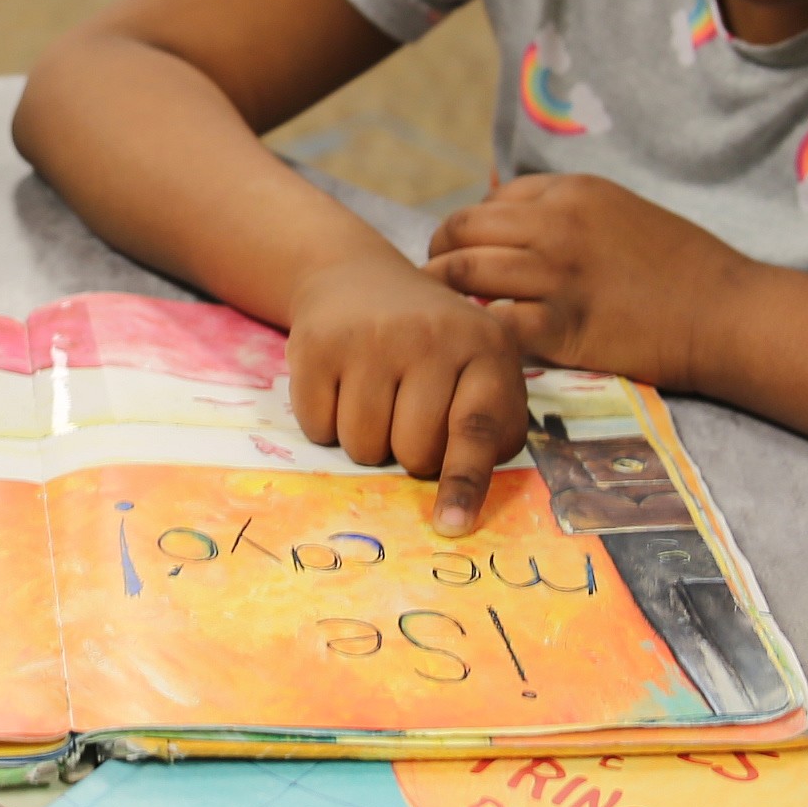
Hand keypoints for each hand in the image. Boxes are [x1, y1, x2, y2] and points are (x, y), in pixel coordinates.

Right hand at [283, 253, 527, 537]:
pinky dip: (325, 422)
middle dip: (407, 452)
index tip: (452, 526)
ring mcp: (372, 337)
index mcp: (486, 347)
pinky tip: (340, 384)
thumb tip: (462, 503)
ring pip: (363, 447)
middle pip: (413, 451)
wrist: (358, 279)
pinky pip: (318, 428)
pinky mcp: (318, 343)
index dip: (464, 482)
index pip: (476, 428)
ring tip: (374, 395)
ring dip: (366, 441)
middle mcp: (432, 335)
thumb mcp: (479, 371)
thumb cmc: (432, 347)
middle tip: (406, 412)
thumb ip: (489, 430)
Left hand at [424, 174, 753, 385]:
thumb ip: (568, 210)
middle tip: (433, 279)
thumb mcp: (622, 211)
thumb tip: (509, 211)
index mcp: (571, 190)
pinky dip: (475, 333)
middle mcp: (556, 224)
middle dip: (439, 252)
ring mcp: (556, 274)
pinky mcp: (562, 325)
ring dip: (442, 293)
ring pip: (463, 272)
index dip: (471, 227)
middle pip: (463, 229)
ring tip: (437, 313)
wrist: (726, 312)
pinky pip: (493, 324)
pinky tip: (474, 344)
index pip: (491, 200)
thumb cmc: (681, 266)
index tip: (465, 250)